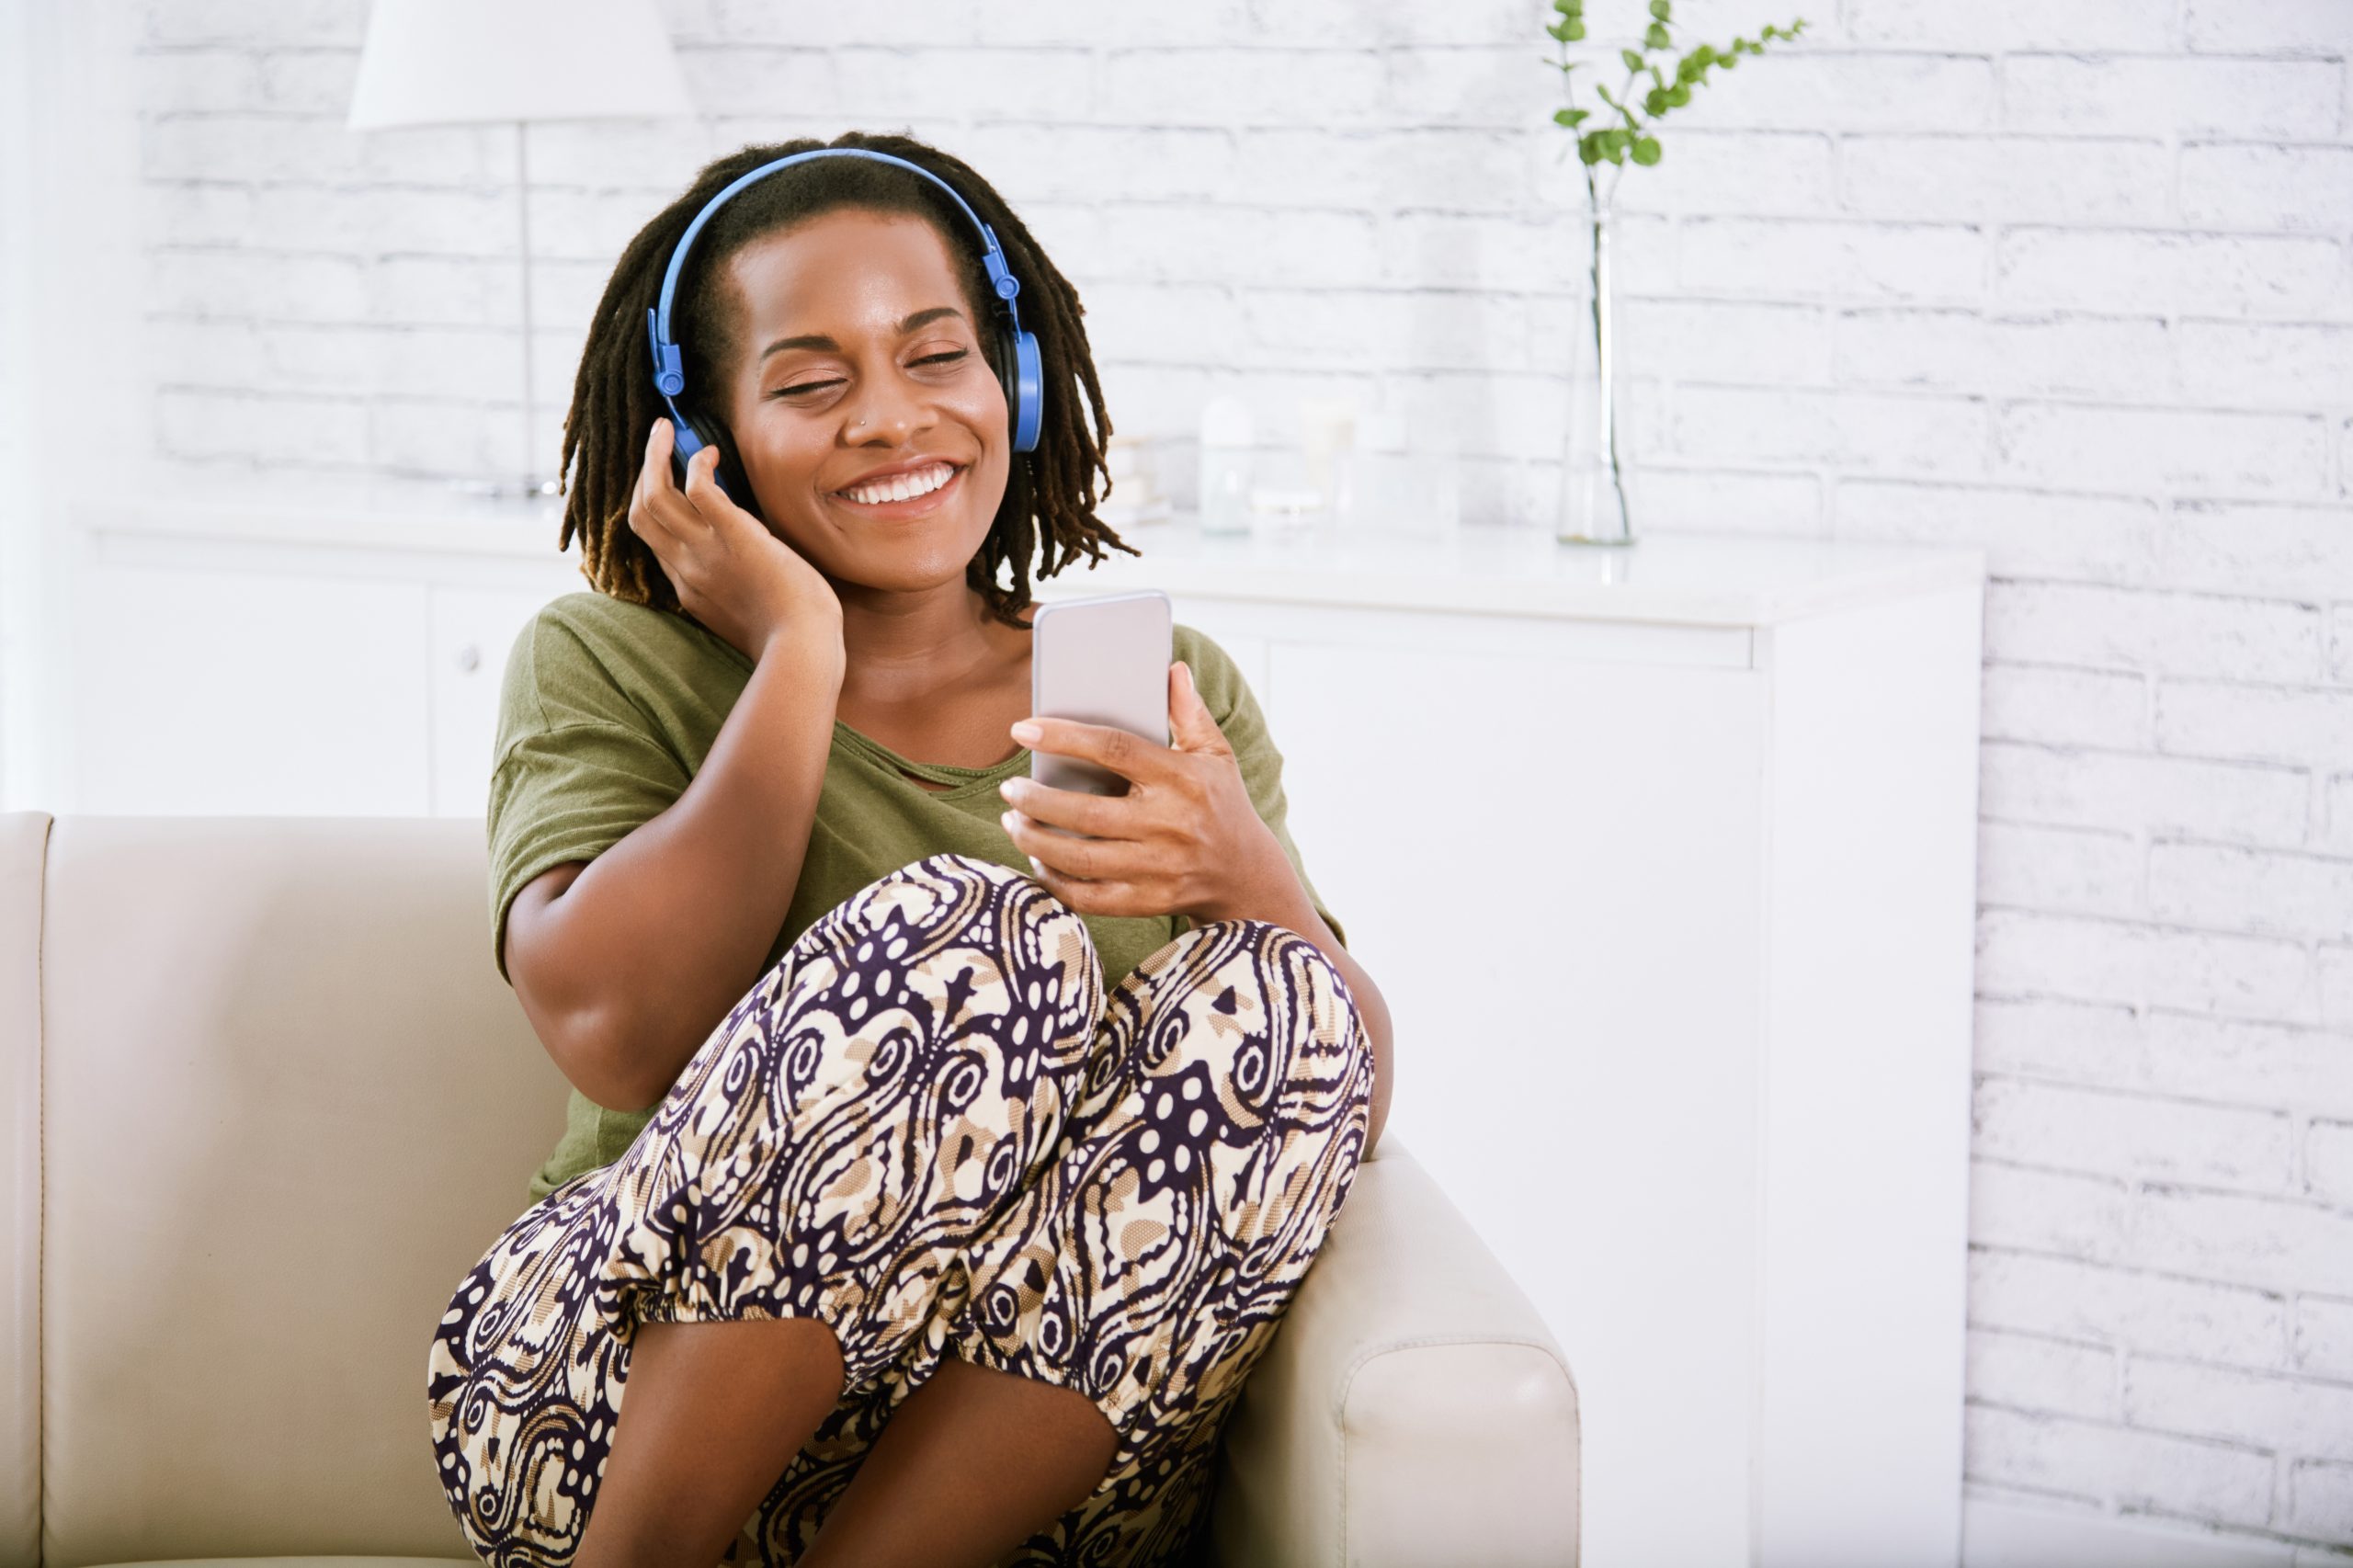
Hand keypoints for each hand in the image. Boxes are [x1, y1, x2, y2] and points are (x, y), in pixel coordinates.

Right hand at [629, 418, 841, 662]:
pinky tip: (712, 454)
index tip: (665, 478)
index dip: (653, 501)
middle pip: (641, 512)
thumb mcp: (744, 611)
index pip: (653, 539)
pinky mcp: (734, 536)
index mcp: (688, 588)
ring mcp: (705, 552)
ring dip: (656, 456)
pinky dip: (697, 465)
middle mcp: (686, 568)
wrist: (803, 648)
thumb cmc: (790, 634)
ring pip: (654, 496)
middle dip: (643, 470)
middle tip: (657, 438)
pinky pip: (697, 490)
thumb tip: (746, 555)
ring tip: (666, 430)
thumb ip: (731, 584)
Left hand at [996, 659, 1293, 920]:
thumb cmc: (1222, 805)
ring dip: (1035, 839)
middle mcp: (1169, 824)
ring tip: (1014, 820)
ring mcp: (1158, 868)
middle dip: (1036, 799)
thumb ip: (1189, 712)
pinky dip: (1054, 880)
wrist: (1247, 876)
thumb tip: (1171, 669)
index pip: (1113, 749)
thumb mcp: (1215, 754)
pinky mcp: (1148, 902)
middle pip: (1086, 812)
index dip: (1064, 737)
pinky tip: (1038, 860)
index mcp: (1181, 779)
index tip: (1023, 731)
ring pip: (1080, 857)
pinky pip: (1087, 896)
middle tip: (1010, 788)